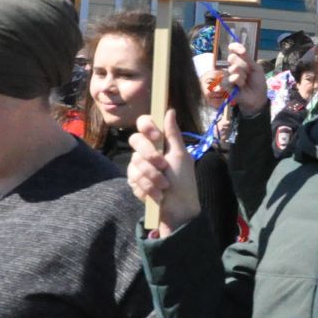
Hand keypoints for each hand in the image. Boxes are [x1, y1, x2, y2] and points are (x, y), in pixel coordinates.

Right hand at [127, 110, 200, 236]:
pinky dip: (148, 187)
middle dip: (150, 156)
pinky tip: (157, 194)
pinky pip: (133, 178)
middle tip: (164, 166)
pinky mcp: (133, 181)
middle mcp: (147, 151)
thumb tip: (170, 110)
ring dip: (153, 177)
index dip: (147, 127)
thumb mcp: (181, 156)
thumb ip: (173, 134)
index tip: (157, 137)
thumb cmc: (184, 181)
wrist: (178, 208)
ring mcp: (138, 166)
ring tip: (164, 186)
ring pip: (135, 162)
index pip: (144, 123)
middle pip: (135, 140)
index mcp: (160, 142)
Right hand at [226, 42, 269, 116]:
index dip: (236, 47)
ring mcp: (228, 75)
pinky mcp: (225, 85)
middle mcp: (233, 66)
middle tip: (248, 72)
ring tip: (245, 81)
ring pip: (231, 69)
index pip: (234, 50)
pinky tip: (239, 85)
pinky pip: (226, 79)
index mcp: (241, 61)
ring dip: (241, 75)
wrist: (257, 97)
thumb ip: (248, 59)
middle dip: (242, 64)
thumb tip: (241, 49)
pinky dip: (234, 81)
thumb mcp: (256, 68)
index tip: (241, 50)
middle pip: (232, 58)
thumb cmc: (258, 82)